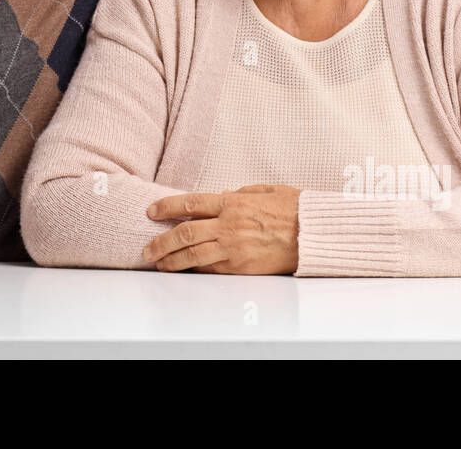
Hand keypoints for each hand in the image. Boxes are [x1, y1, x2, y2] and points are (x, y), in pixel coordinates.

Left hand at [143, 184, 300, 274]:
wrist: (313, 235)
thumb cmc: (294, 210)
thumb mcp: (267, 190)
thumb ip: (242, 192)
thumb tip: (224, 196)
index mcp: (232, 203)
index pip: (189, 203)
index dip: (167, 207)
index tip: (152, 211)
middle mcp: (228, 225)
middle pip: (184, 233)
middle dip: (161, 241)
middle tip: (148, 248)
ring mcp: (233, 248)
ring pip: (193, 255)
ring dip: (171, 260)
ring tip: (159, 263)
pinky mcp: (240, 267)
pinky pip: (210, 269)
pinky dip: (194, 269)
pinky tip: (184, 270)